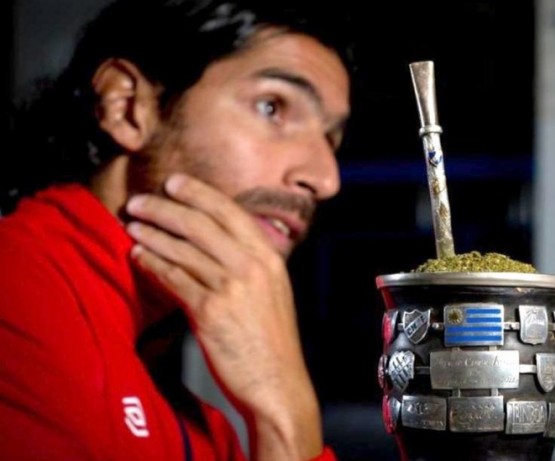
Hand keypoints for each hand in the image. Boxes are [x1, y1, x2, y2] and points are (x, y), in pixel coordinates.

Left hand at [126, 173, 321, 460]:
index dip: (199, 193)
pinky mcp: (210, 311)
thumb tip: (218, 242)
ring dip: (152, 233)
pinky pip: (173, 277)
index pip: (231, 212)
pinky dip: (152, 263)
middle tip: (139, 202)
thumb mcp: (272, 292)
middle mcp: (253, 266)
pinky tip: (139, 256)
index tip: (174, 183)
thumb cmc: (271, 340)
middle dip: (165, 208)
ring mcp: (232, 287)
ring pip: (183, 248)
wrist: (277, 381)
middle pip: (202, 224)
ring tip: (131, 226)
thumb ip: (251, 264)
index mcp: (270, 258)